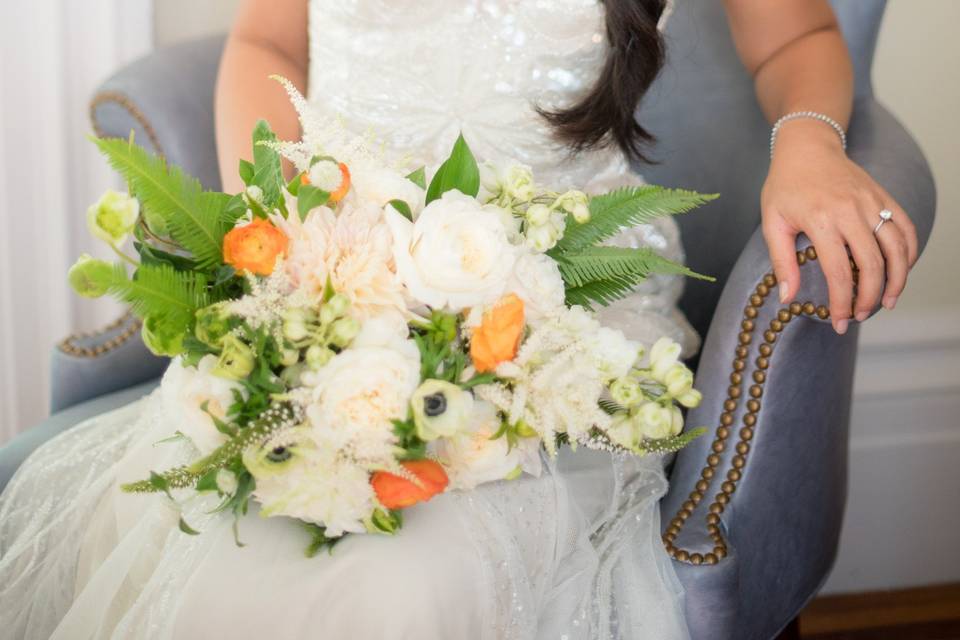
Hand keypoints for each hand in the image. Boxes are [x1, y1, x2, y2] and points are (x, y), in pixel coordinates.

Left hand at [760, 119, 918, 333]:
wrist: (807, 147)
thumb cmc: (785, 187)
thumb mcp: (772, 223)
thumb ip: (782, 262)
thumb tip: (788, 299)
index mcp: (821, 219)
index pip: (838, 272)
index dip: (842, 302)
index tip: (840, 323)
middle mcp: (852, 210)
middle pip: (873, 264)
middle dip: (870, 297)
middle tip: (861, 316)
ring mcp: (873, 202)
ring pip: (897, 248)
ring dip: (897, 280)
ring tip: (886, 302)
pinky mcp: (885, 196)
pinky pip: (905, 228)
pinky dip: (909, 252)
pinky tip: (901, 271)